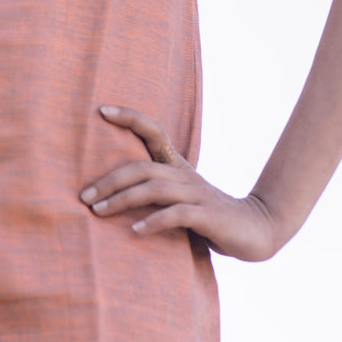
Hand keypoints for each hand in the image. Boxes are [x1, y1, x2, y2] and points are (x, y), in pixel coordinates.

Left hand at [79, 104, 279, 261]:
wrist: (257, 231)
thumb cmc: (209, 217)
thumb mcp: (179, 200)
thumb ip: (154, 195)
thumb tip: (111, 196)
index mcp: (177, 166)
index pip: (153, 130)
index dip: (130, 117)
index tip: (102, 110)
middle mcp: (185, 175)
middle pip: (141, 166)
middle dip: (109, 180)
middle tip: (84, 195)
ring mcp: (197, 193)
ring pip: (154, 188)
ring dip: (122, 199)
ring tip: (98, 211)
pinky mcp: (208, 215)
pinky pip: (177, 214)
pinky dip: (154, 220)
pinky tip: (135, 231)